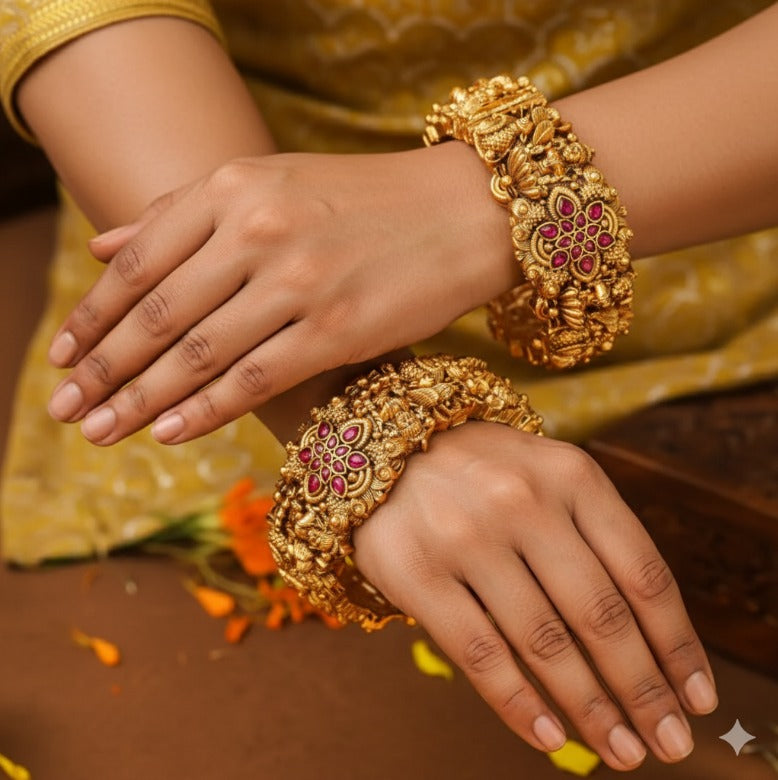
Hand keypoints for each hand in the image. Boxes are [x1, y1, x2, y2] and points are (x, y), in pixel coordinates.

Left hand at [46, 144, 516, 444]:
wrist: (462, 212)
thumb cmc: (366, 200)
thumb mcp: (271, 183)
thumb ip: (183, 213)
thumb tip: (103, 245)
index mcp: (235, 187)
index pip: (139, 260)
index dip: (92, 316)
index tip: (61, 357)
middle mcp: (258, 229)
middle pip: (159, 312)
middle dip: (104, 368)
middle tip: (65, 410)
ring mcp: (299, 281)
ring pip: (200, 351)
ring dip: (142, 399)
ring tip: (101, 432)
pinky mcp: (338, 328)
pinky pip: (255, 377)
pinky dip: (206, 408)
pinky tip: (169, 431)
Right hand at [352, 422, 715, 770]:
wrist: (386, 447)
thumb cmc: (482, 473)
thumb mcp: (548, 477)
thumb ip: (593, 539)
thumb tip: (647, 643)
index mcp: (571, 475)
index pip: (643, 572)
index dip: (677, 643)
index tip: (695, 694)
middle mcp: (522, 500)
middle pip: (601, 614)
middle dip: (643, 690)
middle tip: (669, 742)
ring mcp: (466, 536)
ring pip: (545, 642)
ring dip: (591, 707)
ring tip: (620, 750)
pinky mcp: (417, 572)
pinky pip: (480, 653)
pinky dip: (520, 705)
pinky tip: (549, 738)